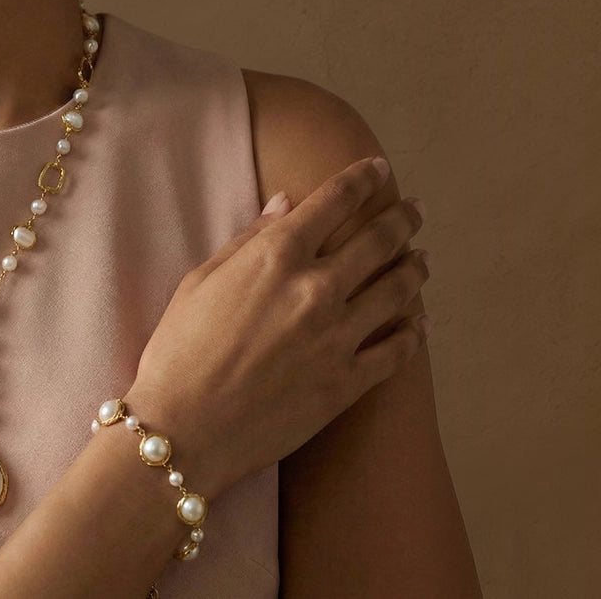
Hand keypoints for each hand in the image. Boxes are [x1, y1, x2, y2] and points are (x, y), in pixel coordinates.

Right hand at [121, 155, 430, 497]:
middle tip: (415, 209)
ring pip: (398, 290)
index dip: (364, 178)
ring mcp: (337, 338)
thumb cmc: (178, 354)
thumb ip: (250, 239)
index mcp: (276, 256)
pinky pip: (397, 351)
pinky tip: (420, 323)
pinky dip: (414, 333)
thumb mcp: (201, 282)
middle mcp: (315, 289)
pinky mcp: (347, 383)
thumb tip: (288, 202)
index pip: (336, 200)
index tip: (379, 169)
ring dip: (415, 268)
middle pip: (379, 240)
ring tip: (423, 259)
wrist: (182, 432)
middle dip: (403, 218)